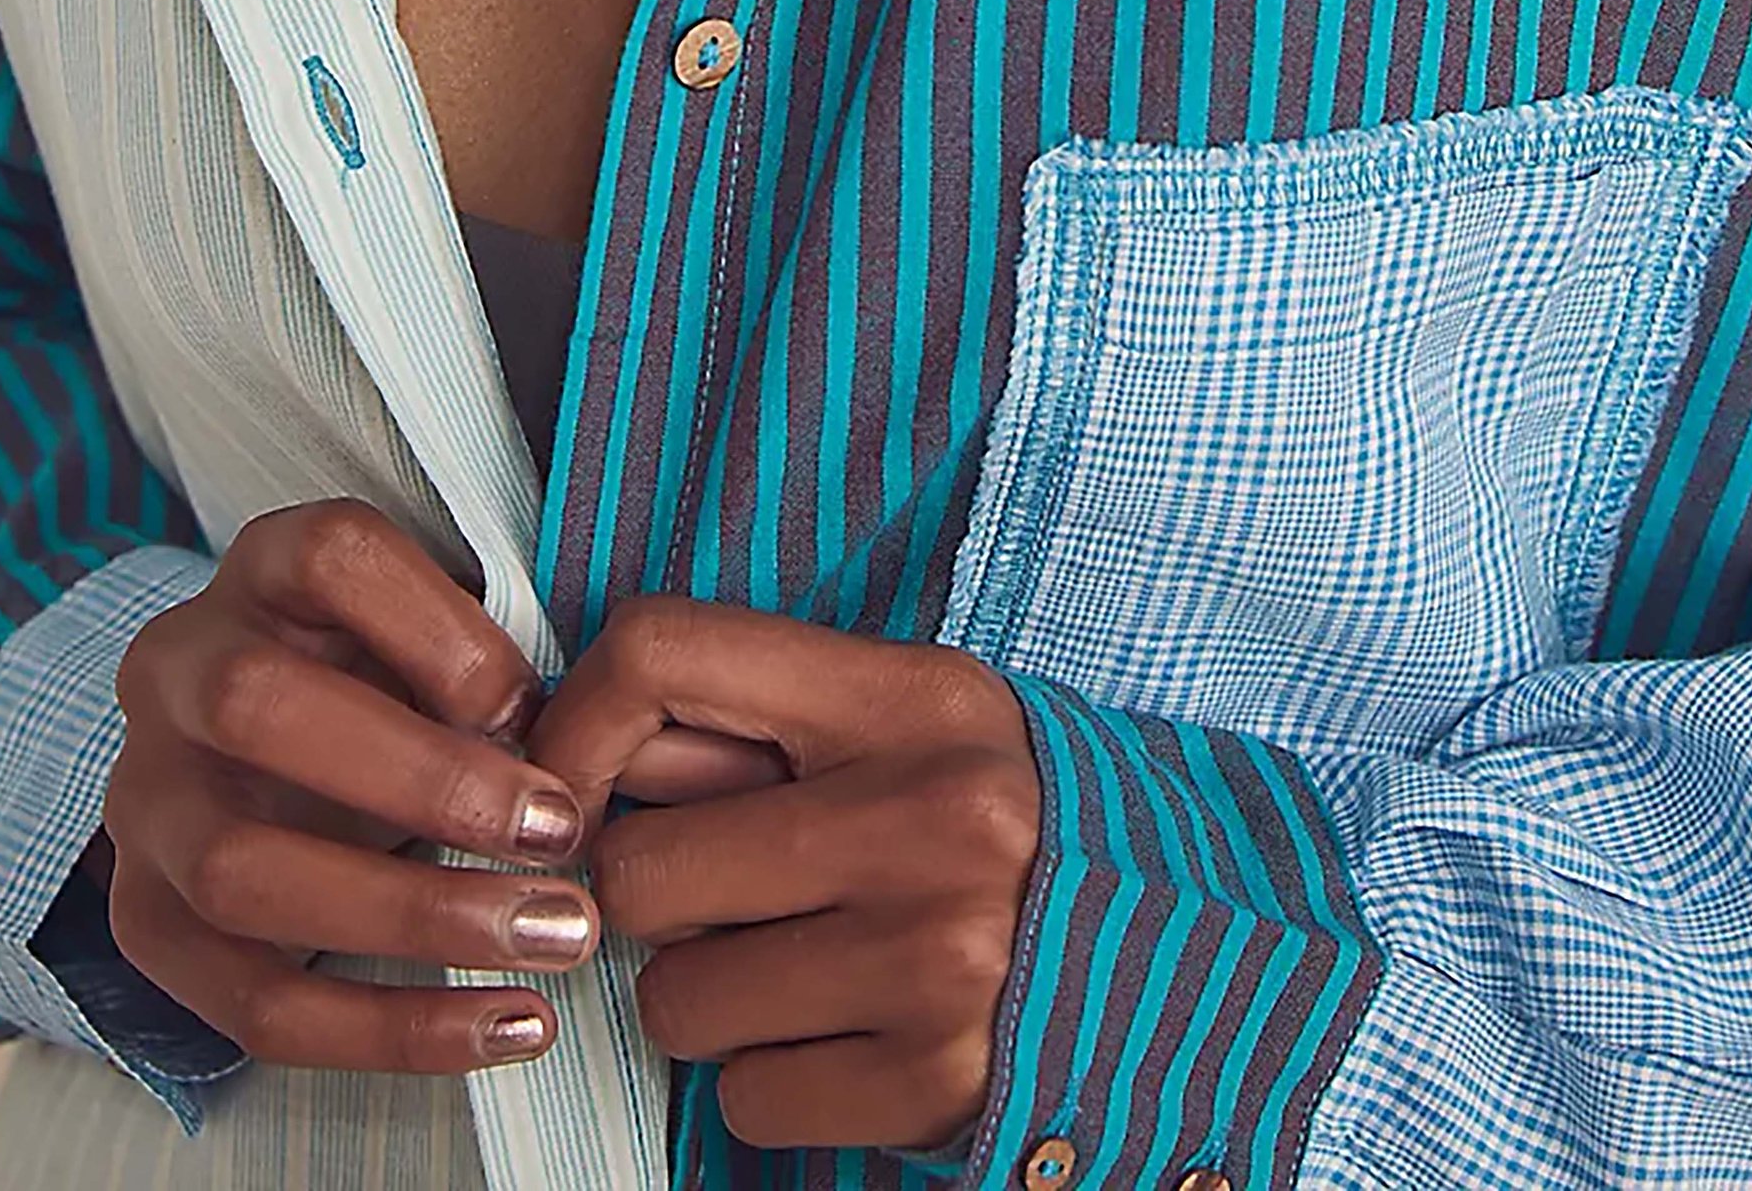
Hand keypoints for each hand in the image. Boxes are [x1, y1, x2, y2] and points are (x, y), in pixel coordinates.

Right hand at [101, 499, 608, 1074]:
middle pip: (258, 705)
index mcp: (256, 572)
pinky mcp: (148, 926)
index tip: (538, 708)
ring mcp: (145, 806)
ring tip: (555, 937)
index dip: (444, 632)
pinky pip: (257, 1003)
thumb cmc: (380, 680)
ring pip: (242, 872)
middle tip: (561, 834)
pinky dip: (392, 1030)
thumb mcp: (424, 634)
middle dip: (424, 780)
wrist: (251, 761)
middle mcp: (173, 674)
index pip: (333, 557)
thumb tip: (551, 757)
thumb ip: (479, 665)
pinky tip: (508, 1024)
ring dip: (416, 916)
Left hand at [524, 595, 1042, 1155]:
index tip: (568, 790)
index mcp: (912, 698)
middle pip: (643, 863)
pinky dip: (773, 1083)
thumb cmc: (1008, 827)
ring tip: (804, 969)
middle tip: (733, 899)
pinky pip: (745, 1099)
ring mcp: (936, 957)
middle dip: (659, 901)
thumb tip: (569, 752)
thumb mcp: (916, 724)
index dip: (575, 726)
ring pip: (678, 1000)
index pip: (664, 652)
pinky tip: (849, 1039)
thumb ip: (765, 725)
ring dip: (712, 1001)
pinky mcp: (935, 1083)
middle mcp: (927, 817)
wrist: (1184, 951)